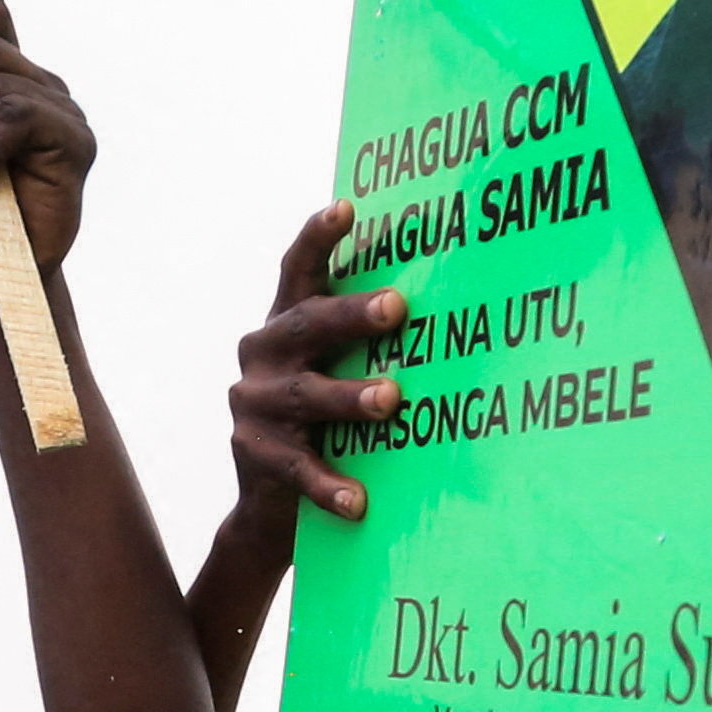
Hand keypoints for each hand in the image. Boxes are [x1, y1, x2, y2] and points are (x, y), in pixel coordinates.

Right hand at [228, 205, 402, 523]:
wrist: (271, 504)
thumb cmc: (330, 421)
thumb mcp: (338, 370)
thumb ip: (368, 340)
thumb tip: (456, 300)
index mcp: (286, 323)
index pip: (299, 270)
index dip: (319, 238)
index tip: (346, 207)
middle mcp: (263, 354)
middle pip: (307, 325)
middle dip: (351, 314)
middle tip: (397, 306)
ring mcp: (254, 404)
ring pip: (306, 395)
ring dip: (350, 396)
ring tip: (391, 399)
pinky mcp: (255, 455)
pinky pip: (298, 470)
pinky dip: (329, 485)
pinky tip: (359, 500)